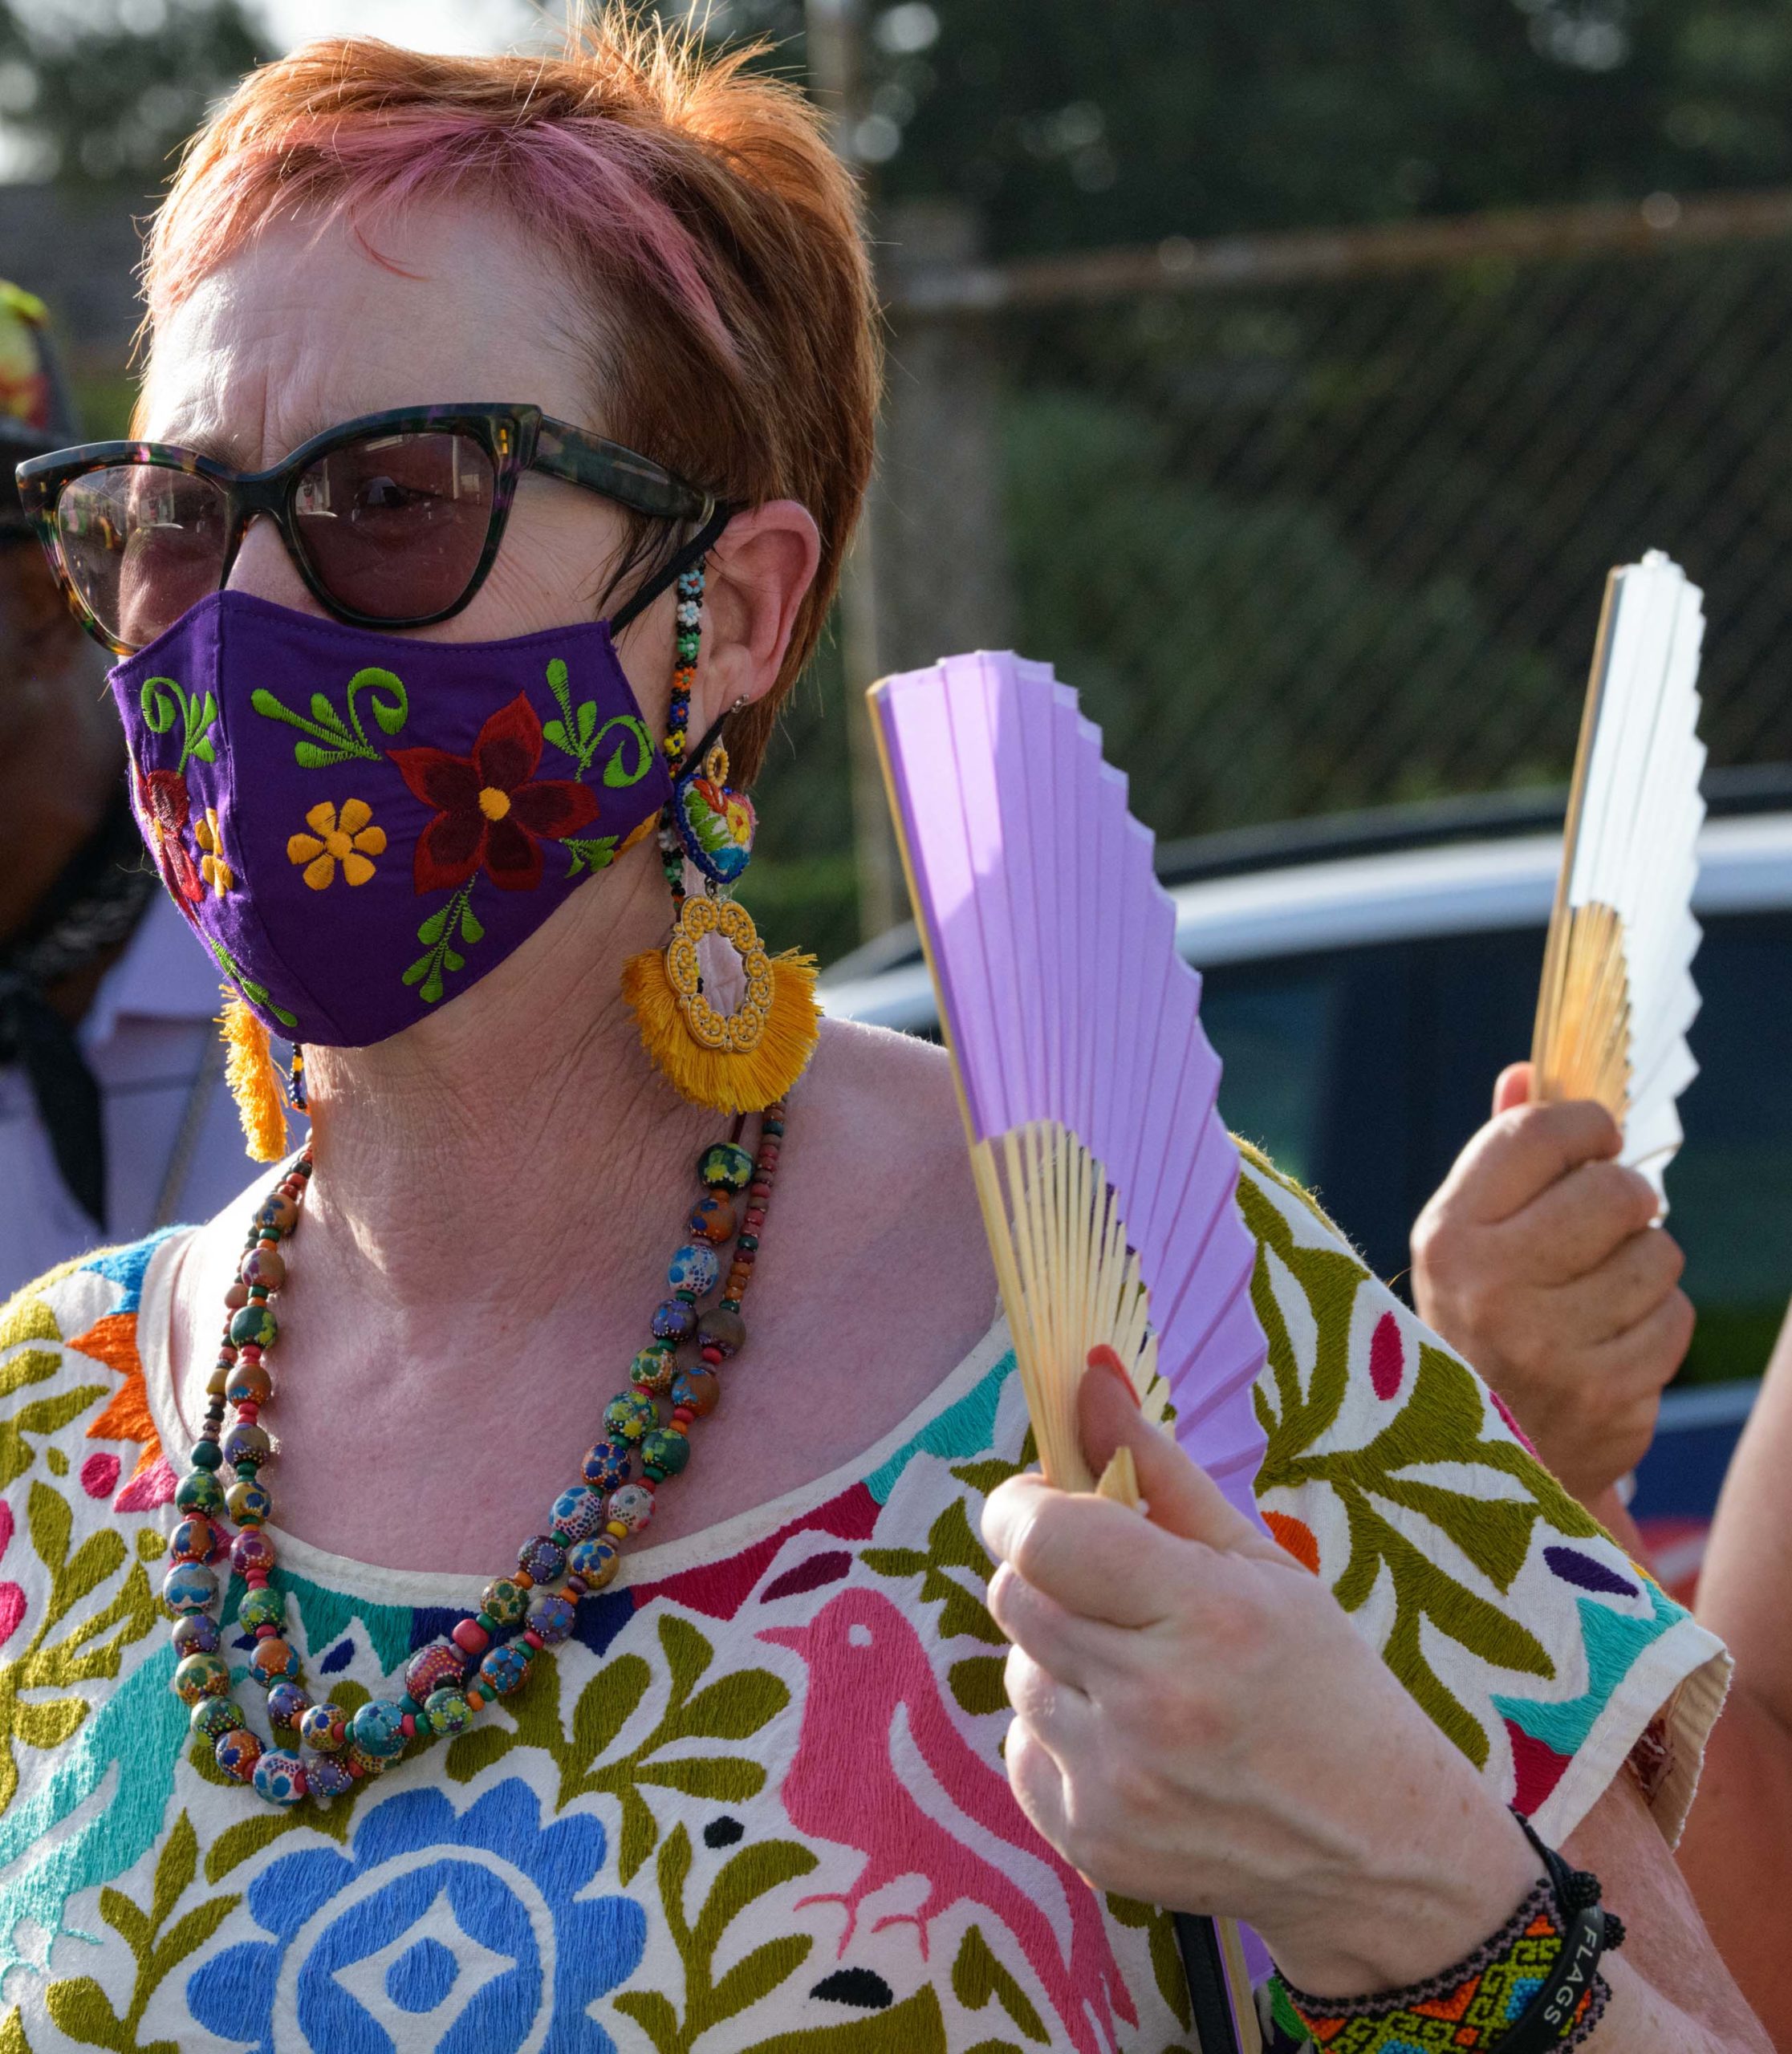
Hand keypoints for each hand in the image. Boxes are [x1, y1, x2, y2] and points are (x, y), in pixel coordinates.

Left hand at [981, 1358, 1540, 1997]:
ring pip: (1015, 1669)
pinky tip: (1132, 1739)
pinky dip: (1059, 1731)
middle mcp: (1153, 1703)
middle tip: (1108, 1585)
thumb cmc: (1322, 1682)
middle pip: (1014, 1595)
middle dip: (1045, 1573)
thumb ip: (1160, 1466)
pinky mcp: (1090, 1842)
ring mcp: (1116, 1783)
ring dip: (1056, 1655)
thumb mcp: (1261, 1561)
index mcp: (1206, 1614)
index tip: (1046, 1501)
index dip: (1023, 1506)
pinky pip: (1020, 1750)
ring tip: (1138, 1671)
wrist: (1377, 1854)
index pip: (1045, 1535)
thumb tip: (1088, 1373)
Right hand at [1410, 1062, 1692, 1502]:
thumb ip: (1498, 1156)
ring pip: (1659, 1255)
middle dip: (1625, 1200)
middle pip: (1618, 1191)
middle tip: (1603, 1224)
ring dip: (1643, 1267)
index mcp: (1446, 1234)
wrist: (1470, 1466)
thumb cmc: (1474, 1323)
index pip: (1540, 1133)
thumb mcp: (1461, 1240)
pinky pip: (1675, 1320)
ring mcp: (1550, 1349)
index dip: (1586, 1126)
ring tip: (1599, 1293)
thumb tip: (1530, 1071)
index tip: (1593, 1142)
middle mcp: (1490, 1288)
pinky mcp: (1607, 1399)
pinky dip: (1656, 1326)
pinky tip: (1613, 1343)